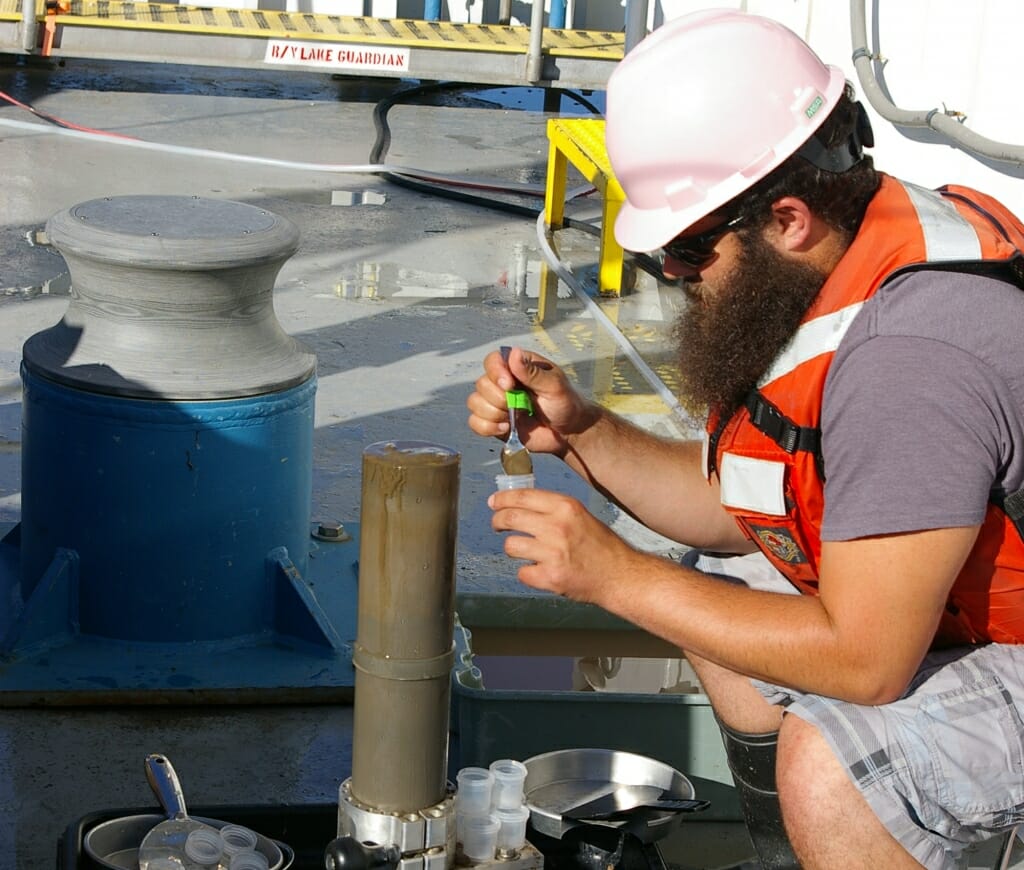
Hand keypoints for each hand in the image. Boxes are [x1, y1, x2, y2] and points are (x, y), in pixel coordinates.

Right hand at [466, 347, 595, 455]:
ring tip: (514, 418)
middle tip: (520, 405)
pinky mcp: (494, 422)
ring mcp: (497, 403)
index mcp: (518, 367)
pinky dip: (487, 427)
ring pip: (474, 403)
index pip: (492, 360)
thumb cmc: (566, 404)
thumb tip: (513, 353)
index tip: (509, 385)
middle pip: (481, 384)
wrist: (569, 433)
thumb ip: (532, 372)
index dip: (495, 372)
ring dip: (493, 413)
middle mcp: (504, 383)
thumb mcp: (554, 385)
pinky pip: (475, 422)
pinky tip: (506, 428)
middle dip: (498, 399)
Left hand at [489, 487, 637, 604]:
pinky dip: (528, 573)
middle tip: (498, 525)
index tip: (494, 502)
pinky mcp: (550, 577)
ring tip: (526, 551)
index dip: (503, 499)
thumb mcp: (580, 516)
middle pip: (510, 518)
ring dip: (514, 549)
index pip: (523, 496)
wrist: (620, 575)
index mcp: (566, 507)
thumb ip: (553, 510)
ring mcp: (553, 553)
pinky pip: (522, 572)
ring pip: (510, 545)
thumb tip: (520, 505)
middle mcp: (558, 527)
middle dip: (498, 521)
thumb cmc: (601, 547)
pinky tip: (540, 570)